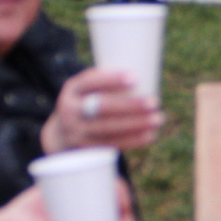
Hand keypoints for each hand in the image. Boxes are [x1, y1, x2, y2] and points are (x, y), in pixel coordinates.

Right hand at [44, 68, 162, 153]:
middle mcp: (70, 109)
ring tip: (158, 118)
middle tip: (154, 102)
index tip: (135, 78)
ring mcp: (76, 131)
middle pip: (101, 107)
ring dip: (136, 124)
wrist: (62, 134)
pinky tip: (150, 135)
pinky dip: (133, 140)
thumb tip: (148, 72)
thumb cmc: (86, 103)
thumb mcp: (87, 90)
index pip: (90, 81)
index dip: (111, 79)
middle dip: (130, 105)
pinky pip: (111, 143)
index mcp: (72, 88)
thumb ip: (108, 85)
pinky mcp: (85, 148)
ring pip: (108, 127)